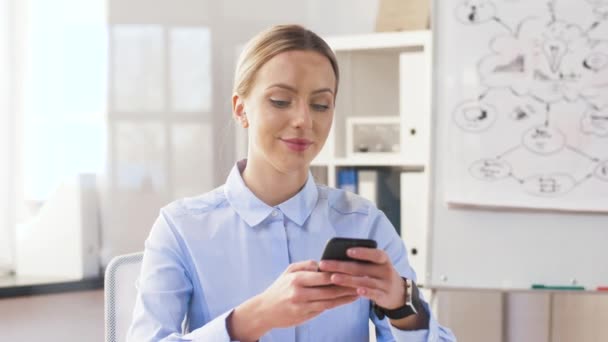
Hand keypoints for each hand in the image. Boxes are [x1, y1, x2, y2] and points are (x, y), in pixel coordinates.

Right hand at [228, 260, 358, 340]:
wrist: (265, 311)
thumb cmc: (279, 288)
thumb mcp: (288, 271)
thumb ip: (306, 265)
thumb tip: (322, 263)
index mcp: (297, 278)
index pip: (322, 275)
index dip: (339, 272)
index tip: (352, 268)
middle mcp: (300, 293)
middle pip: (329, 289)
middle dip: (347, 284)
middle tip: (362, 279)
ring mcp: (303, 306)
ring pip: (330, 300)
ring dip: (346, 296)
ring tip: (360, 290)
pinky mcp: (306, 316)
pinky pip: (325, 308)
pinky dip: (338, 304)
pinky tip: (348, 299)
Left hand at [318, 248, 404, 309]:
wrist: (398, 293)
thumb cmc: (379, 274)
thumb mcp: (376, 265)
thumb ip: (362, 261)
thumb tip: (336, 257)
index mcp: (384, 259)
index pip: (374, 254)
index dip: (362, 252)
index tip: (347, 251)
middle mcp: (386, 270)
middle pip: (362, 268)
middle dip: (341, 266)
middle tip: (324, 264)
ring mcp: (386, 284)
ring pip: (365, 281)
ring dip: (347, 280)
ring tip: (333, 278)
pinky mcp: (384, 296)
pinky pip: (373, 294)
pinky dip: (365, 292)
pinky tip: (355, 290)